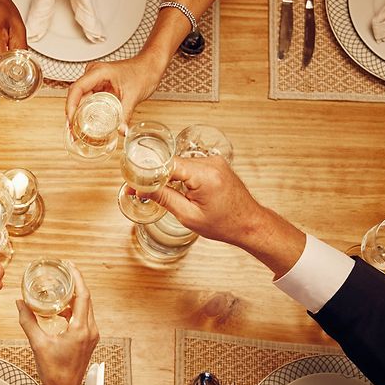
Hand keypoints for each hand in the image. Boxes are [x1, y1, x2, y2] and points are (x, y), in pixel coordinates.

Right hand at [16, 264, 98, 384]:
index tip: (69, 266)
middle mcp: (90, 330)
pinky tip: (61, 310)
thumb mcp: (38, 344)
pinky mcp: (89, 340)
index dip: (77, 277)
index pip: (83, 295)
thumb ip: (28, 321)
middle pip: (86, 299)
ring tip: (61, 287)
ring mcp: (91, 335)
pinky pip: (84, 318)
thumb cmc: (54, 372)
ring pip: (86, 308)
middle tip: (63, 271)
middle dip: (75, 283)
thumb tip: (20, 303)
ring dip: (74, 297)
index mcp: (80, 329)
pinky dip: (74, 309)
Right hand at [65, 52, 165, 127]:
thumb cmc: (143, 72)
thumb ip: (125, 115)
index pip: (77, 89)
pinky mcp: (99, 87)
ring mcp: (95, 81)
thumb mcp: (133, 96)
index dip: (71, 106)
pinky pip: (88, 100)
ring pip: (80, 99)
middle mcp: (93, 75)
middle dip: (72, 115)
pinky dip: (85, 112)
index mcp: (99, 72)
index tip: (71, 121)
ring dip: (77, 115)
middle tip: (72, 132)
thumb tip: (121, 131)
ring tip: (77, 132)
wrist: (149, 67)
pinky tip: (85, 125)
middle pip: (76, 96)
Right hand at [148, 156, 266, 249]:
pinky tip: (178, 189)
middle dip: (156, 175)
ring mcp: (214, 161)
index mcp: (205, 175)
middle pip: (172, 162)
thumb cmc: (224, 223)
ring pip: (180, 163)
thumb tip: (142, 189)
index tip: (135, 182)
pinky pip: (190, 165)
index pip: (167, 164)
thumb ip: (164, 198)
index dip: (148, 173)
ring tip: (161, 193)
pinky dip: (180, 175)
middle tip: (141, 189)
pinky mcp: (215, 164)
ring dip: (169, 176)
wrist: (248, 223)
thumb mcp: (189, 216)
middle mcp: (211, 163)